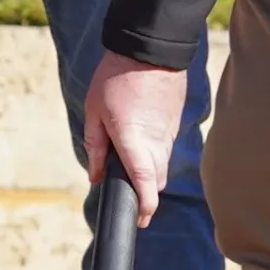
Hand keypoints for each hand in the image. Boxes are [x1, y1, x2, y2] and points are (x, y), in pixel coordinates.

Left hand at [79, 50, 187, 213]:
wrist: (151, 49)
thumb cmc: (115, 78)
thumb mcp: (94, 111)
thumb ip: (95, 146)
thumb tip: (95, 176)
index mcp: (133, 142)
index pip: (144, 184)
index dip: (144, 206)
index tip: (140, 220)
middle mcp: (156, 143)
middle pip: (156, 182)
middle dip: (146, 195)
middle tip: (133, 203)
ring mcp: (169, 134)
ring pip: (162, 166)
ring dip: (151, 174)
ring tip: (133, 170)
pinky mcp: (175, 124)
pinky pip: (166, 148)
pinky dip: (156, 154)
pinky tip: (142, 142)